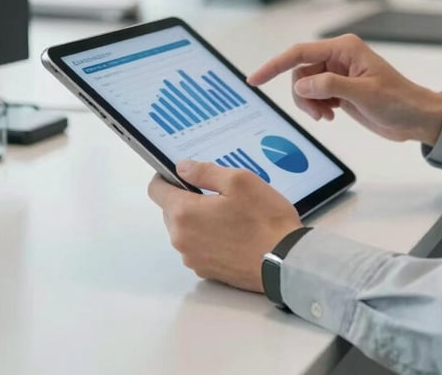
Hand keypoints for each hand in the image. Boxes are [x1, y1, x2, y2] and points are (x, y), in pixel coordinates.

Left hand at [147, 160, 302, 291]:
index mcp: (184, 213)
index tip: (184, 173)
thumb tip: (182, 168)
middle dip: (187, 199)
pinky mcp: (206, 272)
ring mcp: (192, 259)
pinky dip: (208, 238)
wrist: (285, 262)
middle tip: (219, 193)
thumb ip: (205, 172)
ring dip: (198, 220)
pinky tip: (234, 234)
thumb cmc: (264, 217)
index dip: (166, 177)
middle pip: (170, 211)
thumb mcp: (240, 181)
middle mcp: (181, 239)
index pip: (156, 190)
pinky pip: (198, 248)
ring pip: (185, 230)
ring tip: (231, 214)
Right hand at [247, 34, 441, 146]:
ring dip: (310, 104)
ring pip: (305, 86)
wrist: (416, 118)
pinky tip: (331, 115)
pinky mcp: (340, 89)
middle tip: (318, 114)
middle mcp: (339, 57)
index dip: (275, 65)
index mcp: (344, 48)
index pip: (300, 53)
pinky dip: (317, 108)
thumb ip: (329, 86)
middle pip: (300, 72)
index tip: (255, 79)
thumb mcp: (363, 93)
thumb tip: (300, 86)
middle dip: (302, 95)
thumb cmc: (398, 100)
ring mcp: (338, 73)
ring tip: (327, 116)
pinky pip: (315, 96)